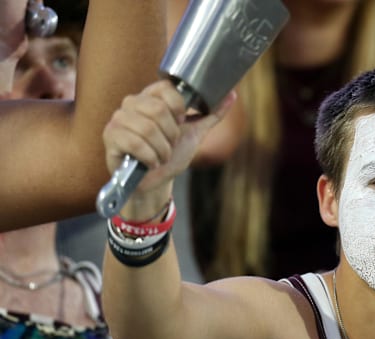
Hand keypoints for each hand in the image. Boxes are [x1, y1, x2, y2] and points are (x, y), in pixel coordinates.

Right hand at [103, 80, 234, 200]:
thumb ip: (212, 114)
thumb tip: (232, 94)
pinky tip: (151, 163)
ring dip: (162, 149)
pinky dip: (150, 157)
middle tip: (171, 146)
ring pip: (147, 127)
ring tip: (162, 156)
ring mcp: (118, 119)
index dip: (179, 107)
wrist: (156, 182)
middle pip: (157, 109)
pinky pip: (133, 142)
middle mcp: (132, 103)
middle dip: (172, 135)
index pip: (166, 87)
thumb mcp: (195, 133)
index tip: (182, 122)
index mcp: (151, 97)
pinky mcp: (110, 137)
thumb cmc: (172, 154)